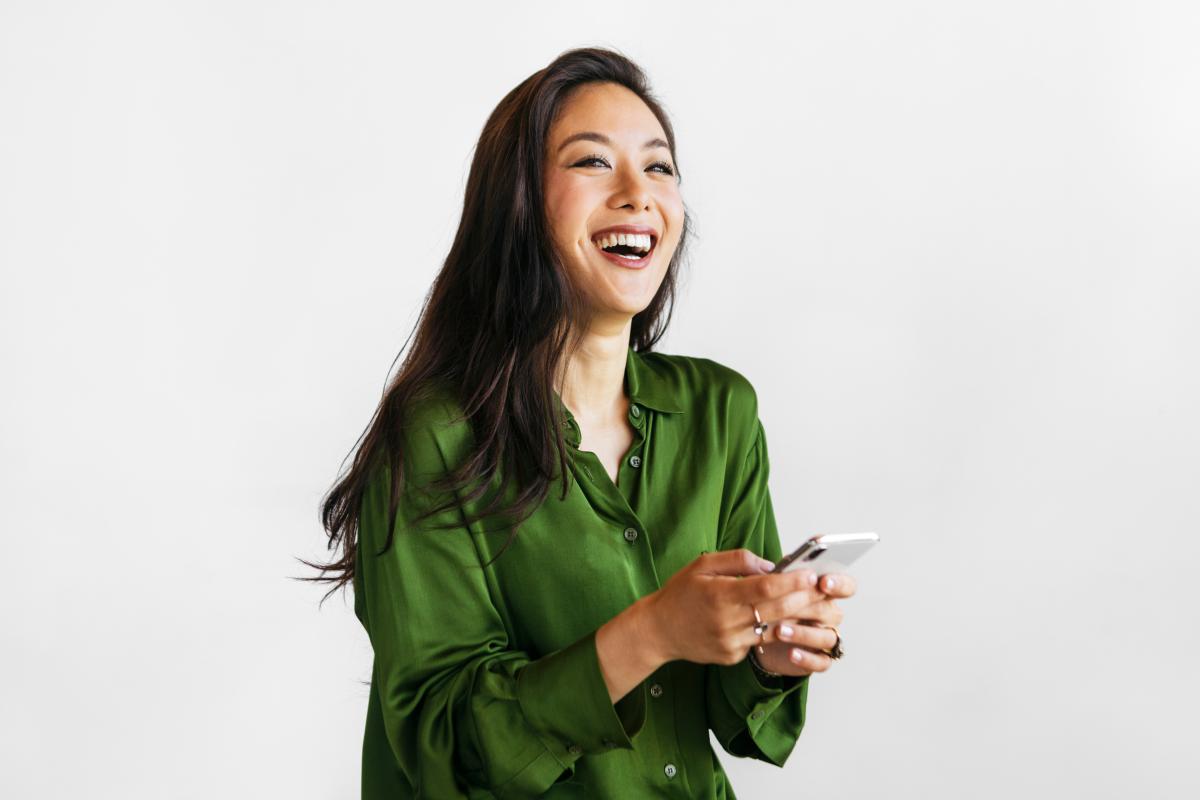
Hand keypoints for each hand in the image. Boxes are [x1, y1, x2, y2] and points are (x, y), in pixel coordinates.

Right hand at [642, 549, 832, 666]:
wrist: (659, 630)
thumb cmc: (681, 593)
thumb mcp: (702, 565)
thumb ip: (737, 560)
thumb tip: (770, 566)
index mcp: (719, 595)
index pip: (765, 588)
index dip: (791, 582)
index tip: (811, 574)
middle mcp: (727, 621)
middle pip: (776, 610)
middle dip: (803, 599)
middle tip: (823, 588)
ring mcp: (730, 642)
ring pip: (773, 629)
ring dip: (796, 617)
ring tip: (813, 604)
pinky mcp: (732, 656)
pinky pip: (759, 641)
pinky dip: (772, 630)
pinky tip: (785, 620)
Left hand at [752, 573, 857, 676]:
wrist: (762, 635)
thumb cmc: (771, 604)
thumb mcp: (769, 586)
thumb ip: (771, 574)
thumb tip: (769, 570)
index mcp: (825, 593)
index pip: (845, 586)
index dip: (839, 584)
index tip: (823, 583)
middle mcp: (830, 616)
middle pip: (831, 611)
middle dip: (809, 608)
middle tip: (788, 605)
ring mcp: (826, 638)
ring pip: (827, 637)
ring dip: (803, 633)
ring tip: (780, 630)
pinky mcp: (818, 660)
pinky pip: (821, 662)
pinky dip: (808, 658)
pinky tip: (792, 654)